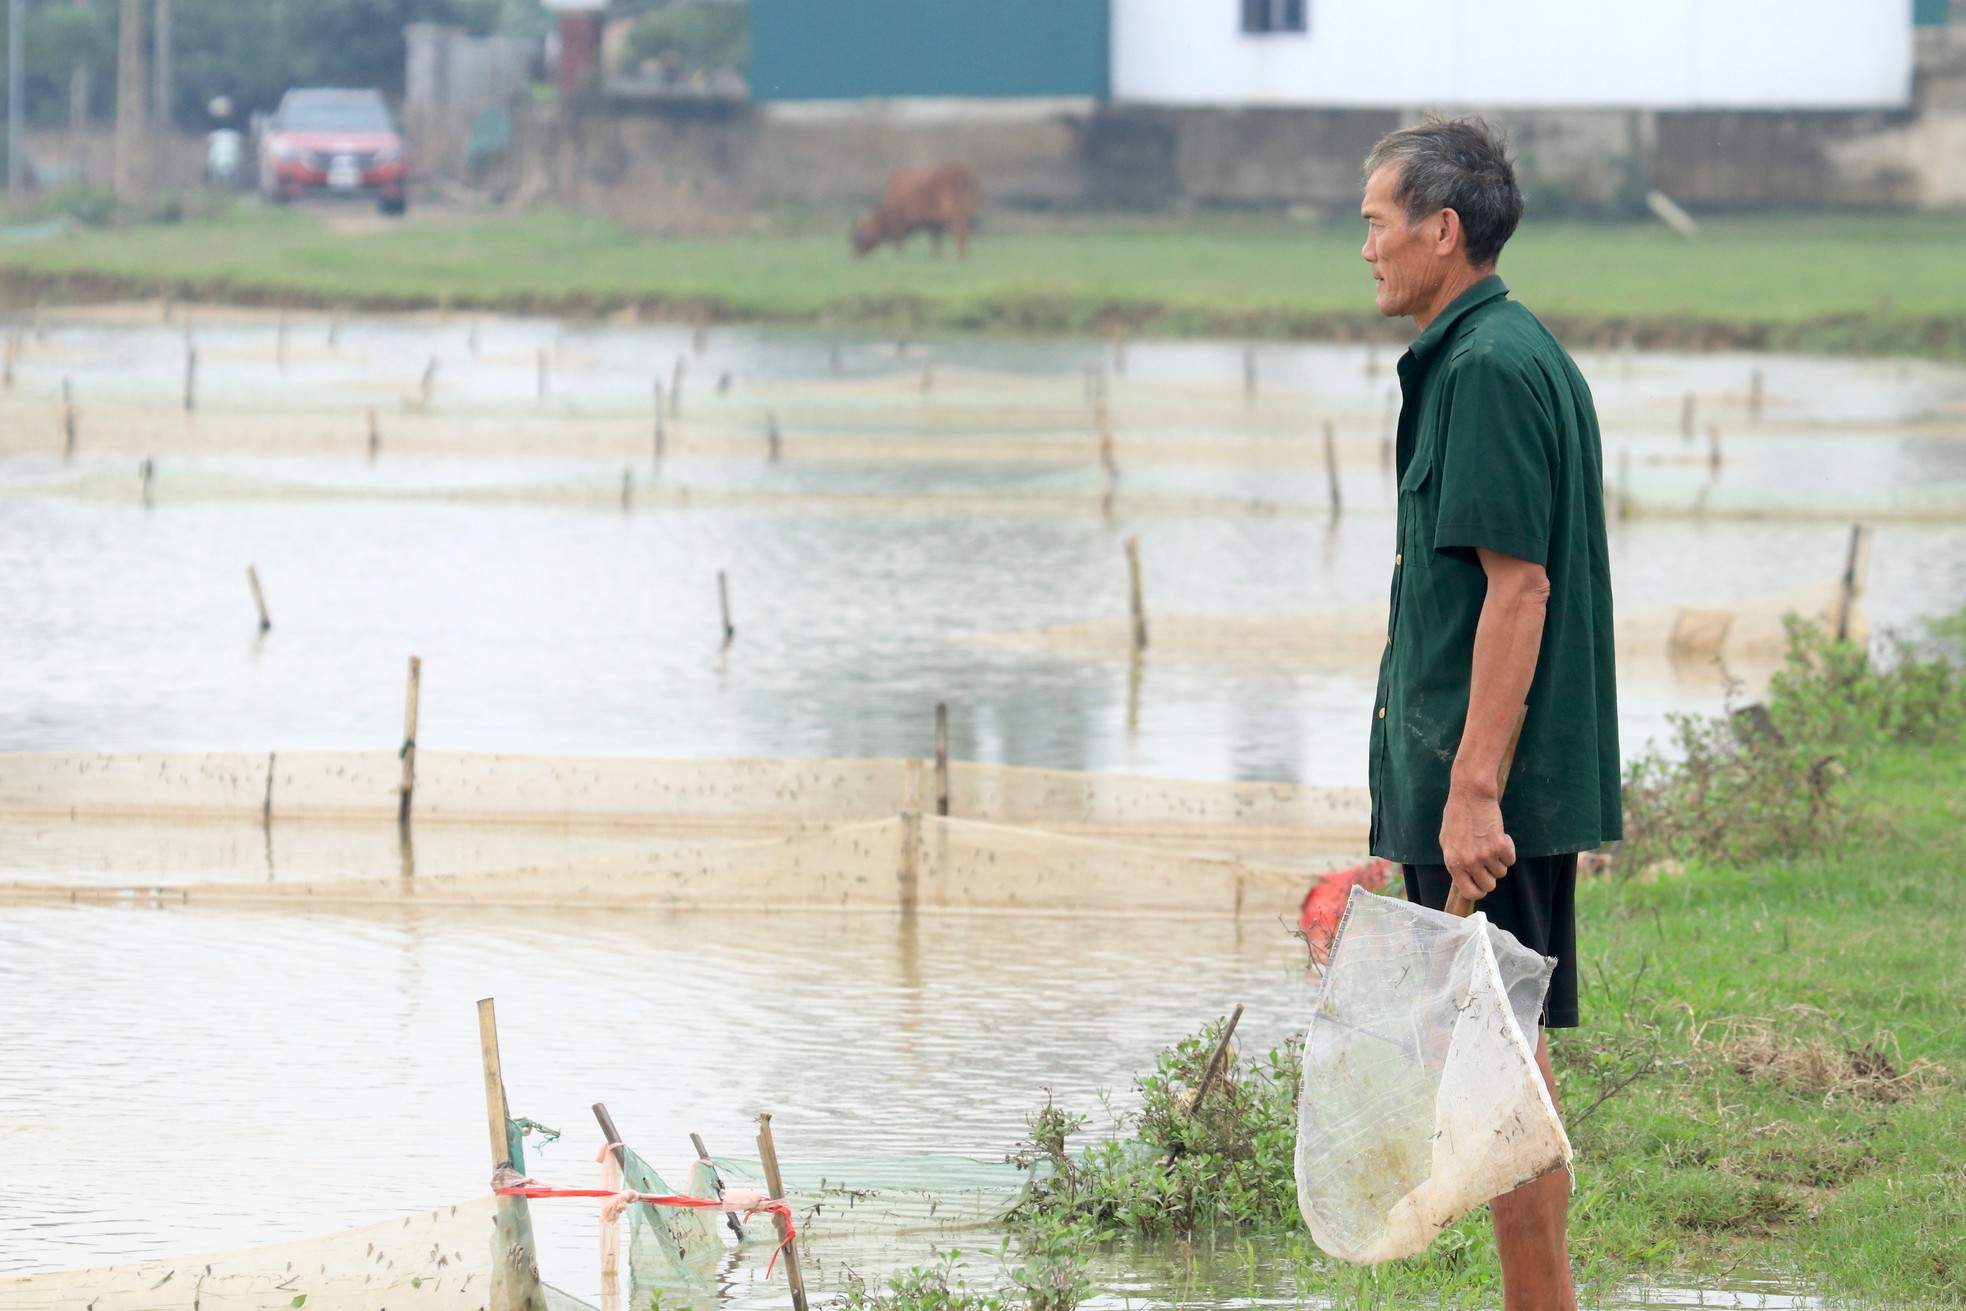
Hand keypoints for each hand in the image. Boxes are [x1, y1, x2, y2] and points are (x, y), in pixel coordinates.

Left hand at [1439, 780, 1514, 903]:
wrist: (1471, 796)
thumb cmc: (1457, 815)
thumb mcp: (1447, 841)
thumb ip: (1455, 860)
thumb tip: (1463, 877)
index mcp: (1453, 862)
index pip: (1469, 892)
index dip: (1479, 891)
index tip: (1482, 886)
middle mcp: (1468, 862)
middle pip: (1489, 886)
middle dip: (1491, 875)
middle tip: (1489, 862)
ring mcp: (1484, 855)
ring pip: (1501, 872)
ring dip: (1499, 861)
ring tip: (1491, 844)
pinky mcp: (1499, 846)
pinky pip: (1511, 860)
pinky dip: (1509, 851)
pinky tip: (1500, 838)